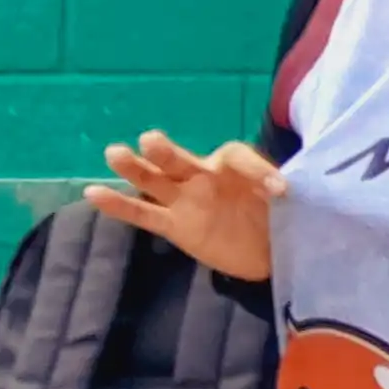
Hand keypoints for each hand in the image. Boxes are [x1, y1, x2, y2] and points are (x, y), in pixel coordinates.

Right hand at [88, 130, 282, 280]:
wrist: (267, 249)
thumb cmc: (278, 215)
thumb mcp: (293, 204)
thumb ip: (290, 195)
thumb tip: (295, 191)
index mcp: (236, 165)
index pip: (239, 158)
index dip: (258, 171)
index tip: (278, 190)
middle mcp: (205, 175)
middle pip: (181, 160)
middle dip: (166, 151)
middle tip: (151, 140)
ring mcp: (186, 199)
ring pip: (155, 180)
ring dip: (135, 167)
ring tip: (115, 153)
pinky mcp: (175, 225)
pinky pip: (143, 214)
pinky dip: (119, 205)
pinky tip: (93, 193)